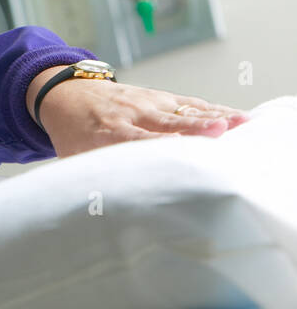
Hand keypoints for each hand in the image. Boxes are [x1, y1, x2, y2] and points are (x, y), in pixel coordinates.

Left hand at [29, 68, 249, 158]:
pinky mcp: (160, 96)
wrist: (67, 95)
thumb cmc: (74, 135)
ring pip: (184, 110)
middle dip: (194, 127)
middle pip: (167, 122)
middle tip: (220, 131)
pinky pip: (190, 103)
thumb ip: (92, 179)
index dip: (159, 144)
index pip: (138, 139)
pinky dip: (213, 110)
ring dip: (212, 117)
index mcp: (109, 132)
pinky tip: (236, 117)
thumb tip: (107, 213)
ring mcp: (148, 103)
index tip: (181, 150)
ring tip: (240, 122)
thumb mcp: (76, 158)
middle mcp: (132, 115)